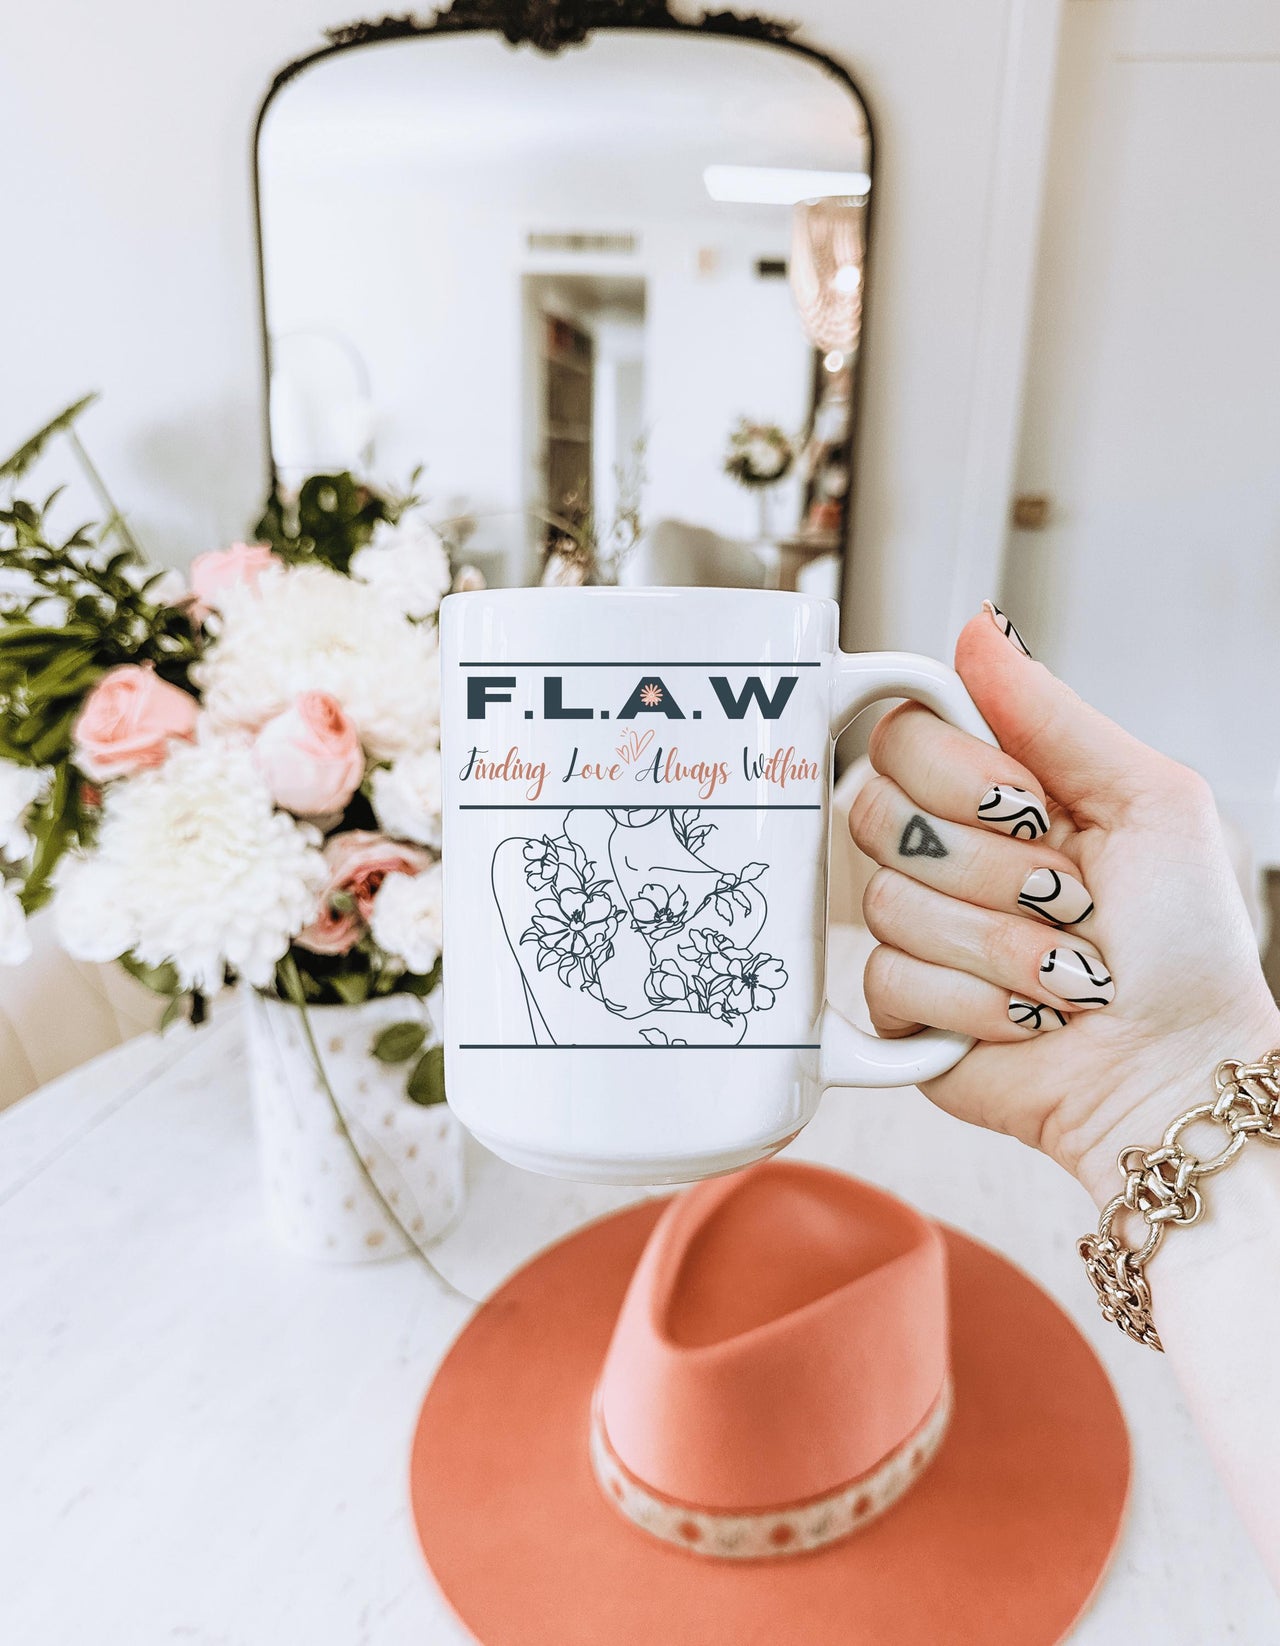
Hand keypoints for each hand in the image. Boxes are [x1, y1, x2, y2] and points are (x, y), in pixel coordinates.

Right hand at [849, 602, 1279, 1205]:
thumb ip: (1051, 711)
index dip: (956, 772)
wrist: (1178, 1067)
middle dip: (991, 867)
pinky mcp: (899, 1007)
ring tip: (1066, 970)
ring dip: (1002, 945)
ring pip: (887, 903)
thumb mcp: (1146, 797)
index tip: (1032, 806)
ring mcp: (916, 929)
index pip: (900, 735)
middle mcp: (943, 850)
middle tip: (1065, 896)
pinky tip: (1026, 1017)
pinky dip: (977, 1003)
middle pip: (875, 811)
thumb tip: (976, 626)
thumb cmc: (1184, 941)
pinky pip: (888, 980)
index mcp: (993, 790)